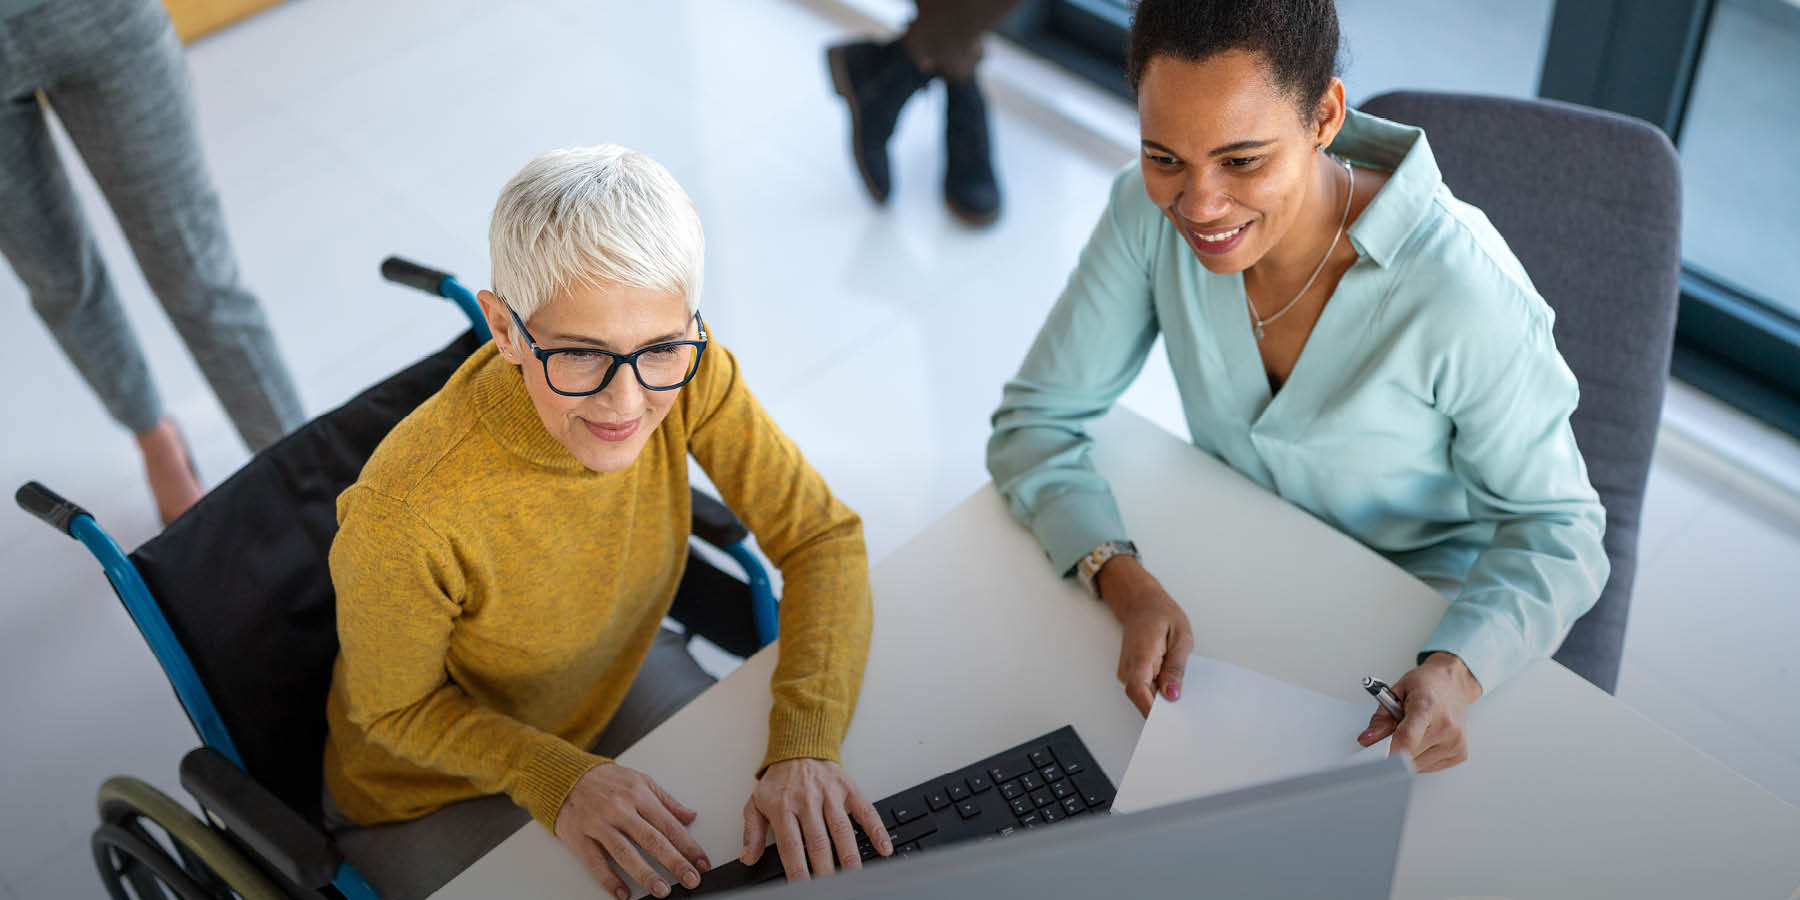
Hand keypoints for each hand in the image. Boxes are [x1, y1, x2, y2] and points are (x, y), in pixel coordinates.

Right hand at [553, 762, 708, 899]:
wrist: (563, 776)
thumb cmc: (603, 779)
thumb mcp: (639, 780)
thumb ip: (666, 800)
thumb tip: (690, 816)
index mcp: (638, 794)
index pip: (669, 824)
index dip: (688, 845)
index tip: (701, 861)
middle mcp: (620, 809)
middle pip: (651, 839)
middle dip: (674, 862)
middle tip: (690, 879)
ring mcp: (599, 824)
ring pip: (625, 852)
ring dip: (645, 874)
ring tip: (662, 890)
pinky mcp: (580, 837)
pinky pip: (596, 861)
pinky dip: (609, 879)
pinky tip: (622, 892)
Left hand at [742, 758, 890, 881]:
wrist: (799, 747)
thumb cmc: (779, 781)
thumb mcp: (755, 802)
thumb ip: (751, 832)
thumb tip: (748, 857)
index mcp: (783, 807)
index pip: (791, 845)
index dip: (797, 869)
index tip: (802, 887)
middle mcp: (807, 800)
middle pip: (819, 841)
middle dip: (825, 869)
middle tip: (830, 887)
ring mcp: (830, 794)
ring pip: (842, 830)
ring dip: (849, 856)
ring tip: (854, 876)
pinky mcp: (848, 789)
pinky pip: (865, 811)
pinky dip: (877, 830)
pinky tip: (884, 847)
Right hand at [1096, 555, 1194, 715]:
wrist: (1141, 602)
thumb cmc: (1160, 613)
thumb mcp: (1180, 636)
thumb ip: (1176, 667)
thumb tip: (1172, 695)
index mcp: (1141, 656)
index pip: (1138, 690)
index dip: (1151, 710)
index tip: (1168, 723)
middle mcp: (1128, 666)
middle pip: (1142, 698)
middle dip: (1162, 709)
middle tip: (1184, 713)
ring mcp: (1127, 670)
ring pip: (1143, 695)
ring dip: (1160, 698)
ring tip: (1179, 689)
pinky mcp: (1130, 673)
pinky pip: (1143, 688)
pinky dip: (1157, 691)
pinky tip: (1171, 684)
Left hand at [1357, 652, 1482, 772]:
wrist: (1452, 683)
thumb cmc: (1426, 684)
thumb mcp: (1396, 691)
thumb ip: (1381, 717)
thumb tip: (1368, 739)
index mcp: (1428, 706)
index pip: (1407, 738)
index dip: (1388, 750)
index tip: (1375, 753)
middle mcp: (1446, 726)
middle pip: (1410, 755)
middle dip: (1394, 750)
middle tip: (1390, 735)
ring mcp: (1455, 742)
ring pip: (1418, 765)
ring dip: (1407, 755)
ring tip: (1412, 732)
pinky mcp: (1460, 754)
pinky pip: (1429, 767)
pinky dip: (1420, 757)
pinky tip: (1424, 739)